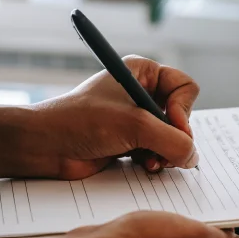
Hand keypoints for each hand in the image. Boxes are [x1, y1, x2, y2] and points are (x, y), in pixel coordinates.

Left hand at [0, 56, 199, 179]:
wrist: (45, 146)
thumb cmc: (82, 122)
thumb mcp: (134, 125)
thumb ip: (172, 140)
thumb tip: (193, 157)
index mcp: (143, 72)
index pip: (185, 87)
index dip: (184, 110)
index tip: (172, 126)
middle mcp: (143, 92)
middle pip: (182, 115)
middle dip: (174, 136)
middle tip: (163, 150)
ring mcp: (137, 117)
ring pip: (172, 136)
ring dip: (166, 151)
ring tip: (151, 161)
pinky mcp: (131, 139)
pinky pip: (159, 149)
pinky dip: (156, 160)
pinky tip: (144, 165)